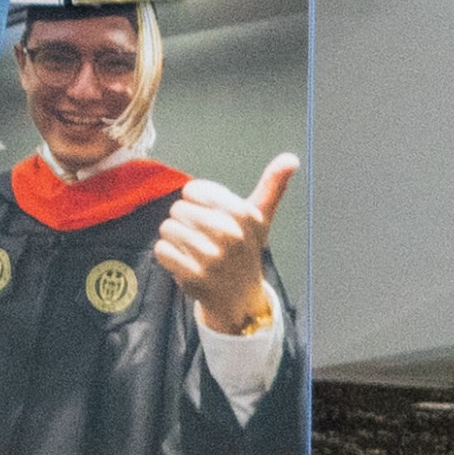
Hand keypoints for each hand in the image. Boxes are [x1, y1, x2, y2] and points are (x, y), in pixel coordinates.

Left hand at [152, 156, 300, 334]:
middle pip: (178, 208)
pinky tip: (185, 260)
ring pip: (168, 228)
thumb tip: (291, 158)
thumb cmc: (246, 249)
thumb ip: (272, 185)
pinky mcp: (194, 276)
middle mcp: (231, 235)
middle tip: (201, 234)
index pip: (194, 190)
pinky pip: (162, 249)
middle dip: (184, 220)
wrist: (239, 295)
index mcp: (244, 215)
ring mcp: (213, 258)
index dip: (194, 199)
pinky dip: (168, 254)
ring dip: (175, 237)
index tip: (208, 212)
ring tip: (194, 248)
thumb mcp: (260, 217)